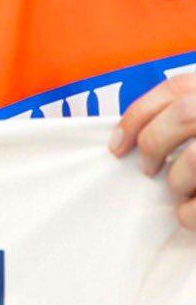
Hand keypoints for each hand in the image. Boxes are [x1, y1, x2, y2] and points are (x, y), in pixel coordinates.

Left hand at [111, 73, 195, 227]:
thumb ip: (183, 119)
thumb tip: (129, 142)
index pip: (177, 89)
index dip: (139, 115)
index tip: (116, 145)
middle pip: (186, 114)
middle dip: (155, 142)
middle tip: (147, 169)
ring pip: (195, 159)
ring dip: (177, 180)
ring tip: (178, 191)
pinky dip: (189, 214)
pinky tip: (187, 215)